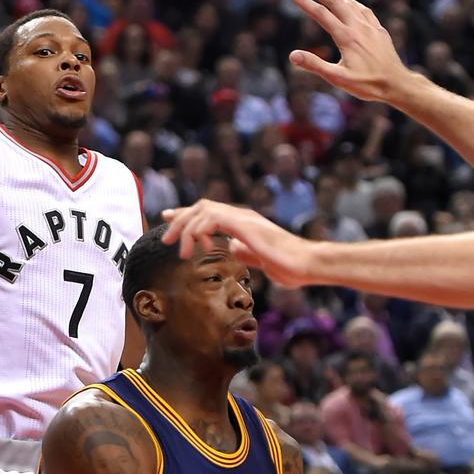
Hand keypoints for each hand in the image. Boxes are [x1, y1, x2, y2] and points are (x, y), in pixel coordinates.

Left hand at [161, 200, 315, 287]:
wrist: (306, 265)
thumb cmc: (289, 266)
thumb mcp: (260, 260)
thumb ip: (245, 252)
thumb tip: (232, 248)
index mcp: (244, 224)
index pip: (209, 214)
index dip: (187, 217)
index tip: (169, 221)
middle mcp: (242, 216)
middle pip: (202, 207)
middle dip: (180, 220)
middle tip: (166, 239)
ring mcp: (244, 218)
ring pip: (203, 210)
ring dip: (187, 229)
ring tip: (181, 251)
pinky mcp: (245, 225)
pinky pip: (213, 219)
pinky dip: (199, 231)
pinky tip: (198, 248)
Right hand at [287, 0, 409, 102]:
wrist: (397, 84)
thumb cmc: (367, 84)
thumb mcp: (337, 78)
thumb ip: (315, 65)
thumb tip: (292, 55)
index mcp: (346, 37)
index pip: (320, 13)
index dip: (304, 2)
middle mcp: (358, 27)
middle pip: (335, 1)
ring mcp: (370, 27)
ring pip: (350, 3)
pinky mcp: (379, 30)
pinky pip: (364, 10)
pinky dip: (353, 2)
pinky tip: (350, 1)